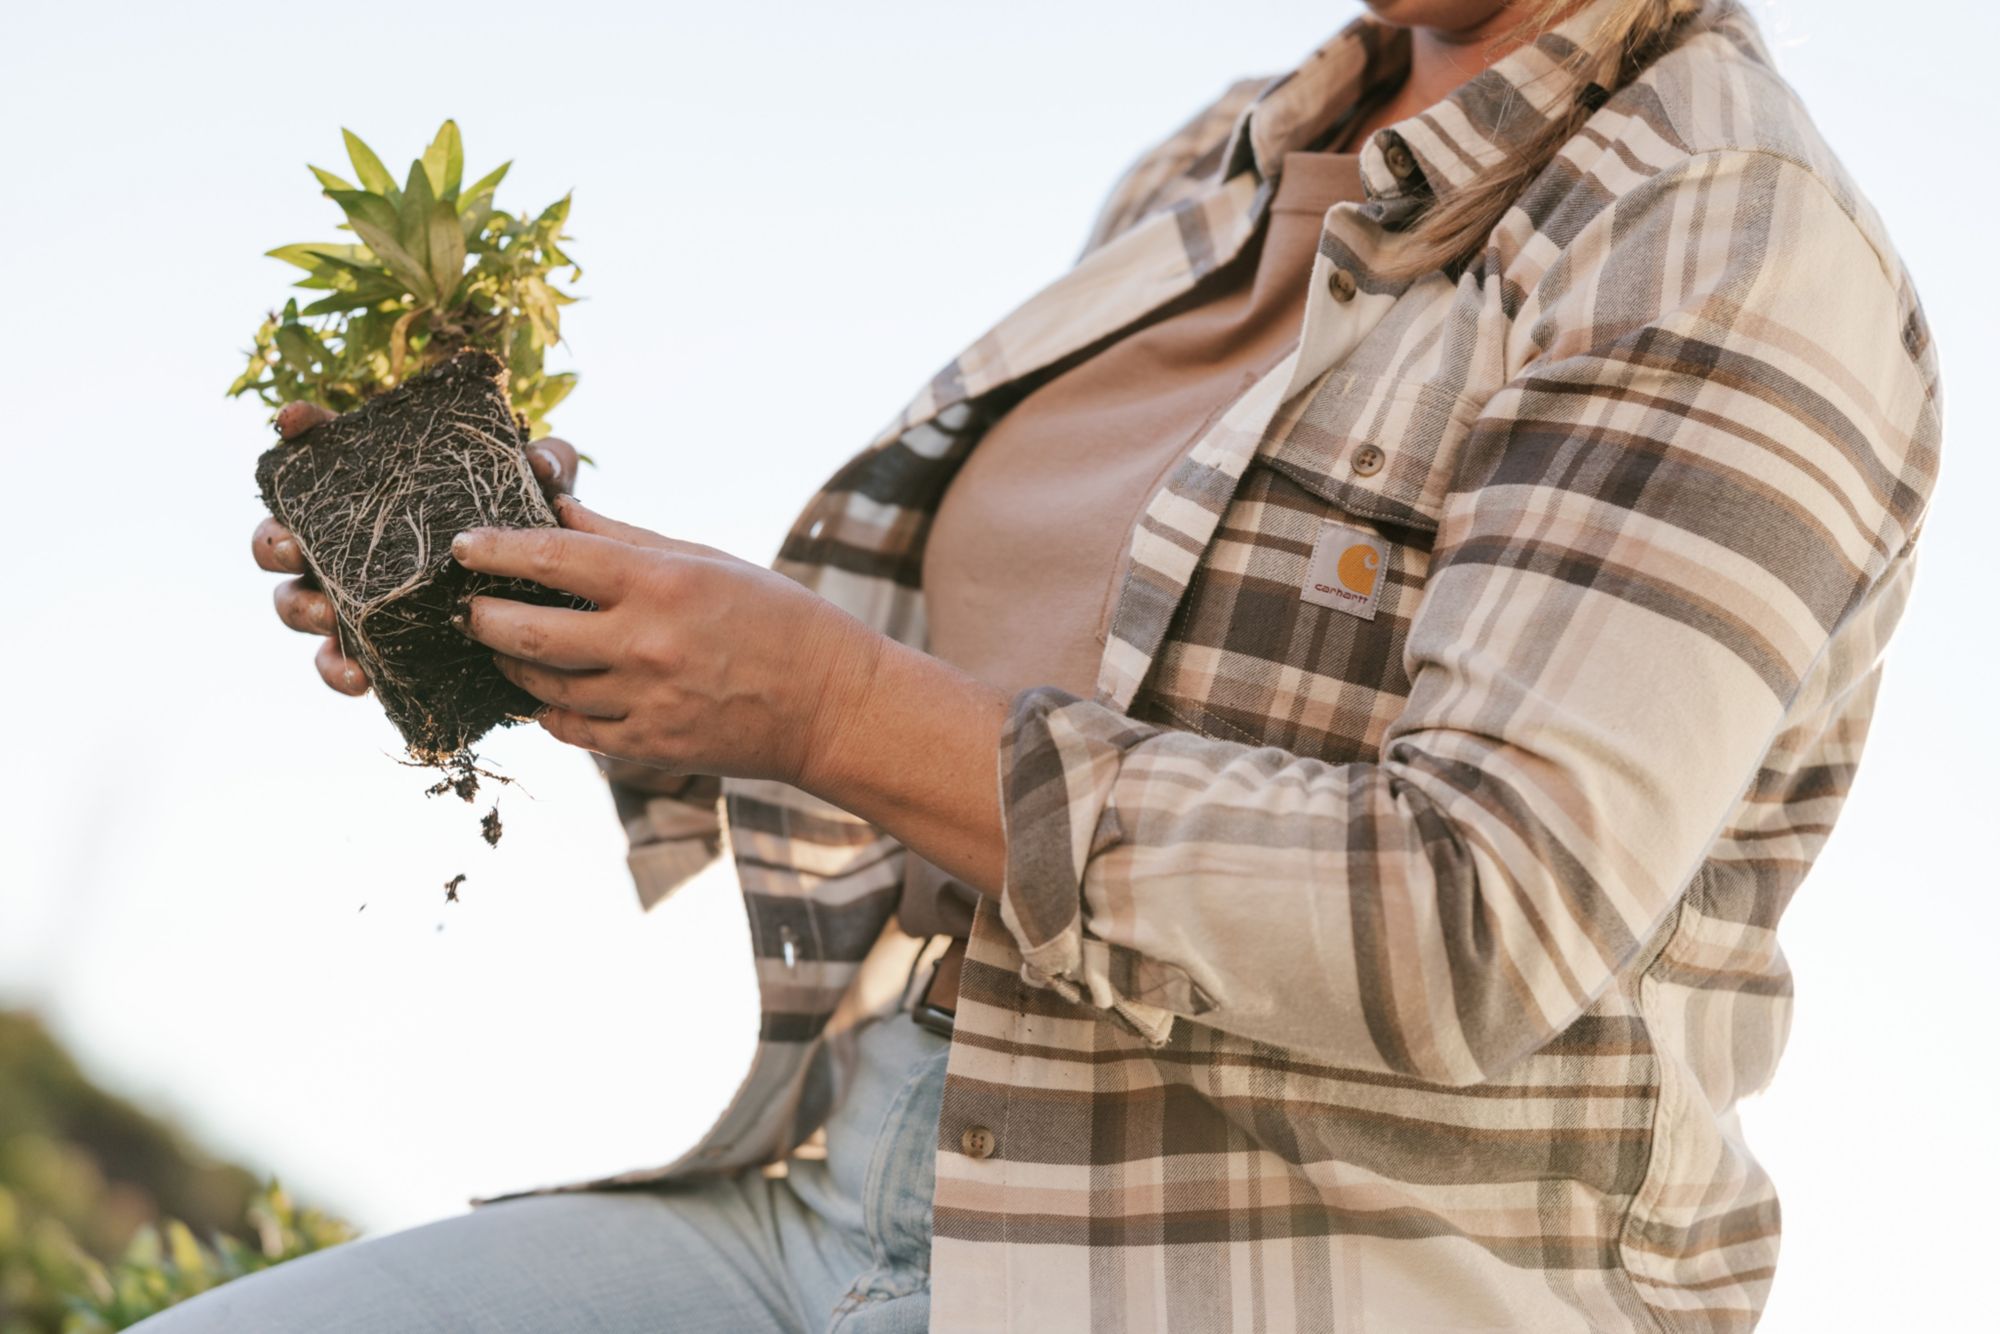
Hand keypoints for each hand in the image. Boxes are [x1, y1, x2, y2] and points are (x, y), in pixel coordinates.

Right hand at [250, 400, 580, 696]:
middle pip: (278, 535)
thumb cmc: (529, 526)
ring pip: (293, 602)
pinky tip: (362, 679)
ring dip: (300, 608)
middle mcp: (344, 540)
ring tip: (329, 615)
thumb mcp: (540, 488)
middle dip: (276, 540)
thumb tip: (541, 465)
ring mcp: (349, 596)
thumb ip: (546, 462)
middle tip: (297, 547)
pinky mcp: (369, 647)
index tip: (294, 423)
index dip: (303, 430)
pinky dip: (338, 672)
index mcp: (374, 488)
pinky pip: (335, 664)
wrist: (547, 600)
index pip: (322, 450)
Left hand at [450, 497, 884, 784]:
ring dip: (510, 664)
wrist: (829, 705)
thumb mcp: (706, 560)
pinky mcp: (649, 748)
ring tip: (504, 646)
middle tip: (468, 608)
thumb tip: (560, 511)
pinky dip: (549, 709)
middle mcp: (646, 644)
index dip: (496, 551)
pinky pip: (572, 729)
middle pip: (526, 632)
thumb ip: (626, 539)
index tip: (464, 547)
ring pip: (542, 686)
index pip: (552, 558)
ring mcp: (645, 702)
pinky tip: (547, 692)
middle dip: (482, 618)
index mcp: (661, 583)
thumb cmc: (774, 617)